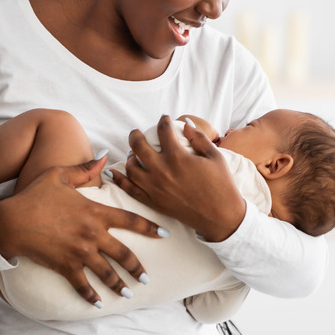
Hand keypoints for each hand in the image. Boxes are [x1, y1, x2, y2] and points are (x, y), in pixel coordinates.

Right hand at [0, 157, 164, 305]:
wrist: (12, 221)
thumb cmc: (35, 195)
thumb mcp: (60, 176)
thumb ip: (85, 169)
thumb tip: (105, 157)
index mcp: (95, 212)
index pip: (130, 220)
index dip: (150, 227)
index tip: (165, 234)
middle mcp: (92, 234)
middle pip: (123, 254)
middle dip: (137, 267)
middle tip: (147, 278)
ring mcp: (80, 252)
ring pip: (107, 273)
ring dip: (119, 285)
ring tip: (129, 293)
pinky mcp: (65, 266)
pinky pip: (82, 285)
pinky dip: (90, 296)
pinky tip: (98, 304)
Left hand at [109, 115, 245, 241]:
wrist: (220, 216)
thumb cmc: (221, 184)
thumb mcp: (215, 156)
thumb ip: (199, 138)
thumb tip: (185, 125)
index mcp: (177, 157)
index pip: (163, 131)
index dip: (163, 121)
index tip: (164, 118)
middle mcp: (162, 171)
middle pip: (138, 146)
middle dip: (136, 135)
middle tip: (137, 132)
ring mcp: (154, 188)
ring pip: (130, 167)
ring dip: (130, 156)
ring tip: (134, 153)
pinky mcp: (153, 202)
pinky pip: (130, 189)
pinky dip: (119, 180)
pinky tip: (113, 172)